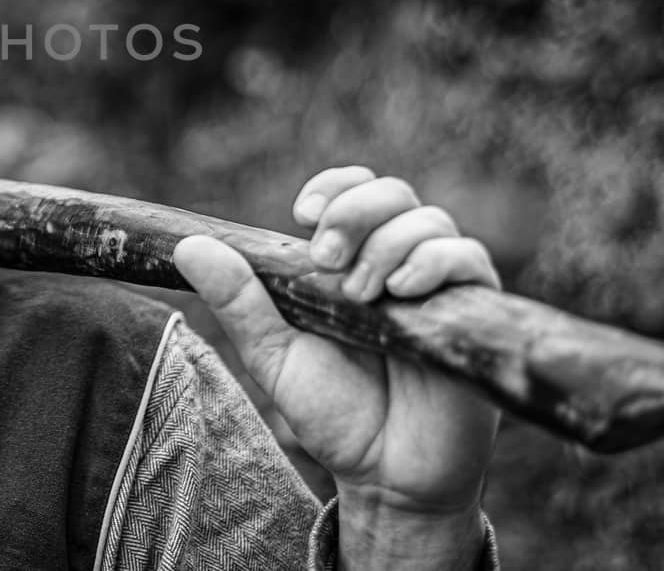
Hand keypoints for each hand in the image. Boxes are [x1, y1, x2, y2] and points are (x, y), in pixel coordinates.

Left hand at [174, 166, 499, 566]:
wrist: (385, 475)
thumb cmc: (334, 411)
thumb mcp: (275, 354)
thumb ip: (239, 301)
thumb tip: (188, 246)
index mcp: (354, 261)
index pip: (354, 191)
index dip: (334, 188)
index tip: (302, 214)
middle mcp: (401, 263)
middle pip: (393, 194)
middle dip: (355, 211)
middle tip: (326, 258)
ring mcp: (441, 287)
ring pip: (431, 221)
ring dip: (388, 244)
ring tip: (361, 294)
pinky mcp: (474, 315)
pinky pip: (470, 260)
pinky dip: (434, 262)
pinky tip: (400, 292)